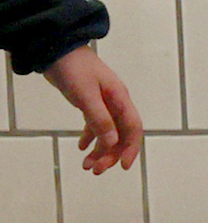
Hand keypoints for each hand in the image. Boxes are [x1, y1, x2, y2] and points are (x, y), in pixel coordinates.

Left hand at [44, 46, 139, 174]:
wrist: (59, 52)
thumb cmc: (74, 70)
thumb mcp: (85, 95)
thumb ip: (99, 119)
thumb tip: (113, 143)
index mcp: (120, 98)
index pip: (133, 127)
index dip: (131, 148)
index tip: (125, 167)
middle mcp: (115, 102)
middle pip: (120, 134)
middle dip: (110, 154)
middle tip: (95, 170)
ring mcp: (104, 103)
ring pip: (107, 132)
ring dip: (99, 150)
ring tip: (86, 165)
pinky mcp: (91, 103)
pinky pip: (95, 125)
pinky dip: (90, 138)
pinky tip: (81, 148)